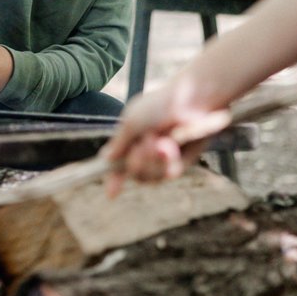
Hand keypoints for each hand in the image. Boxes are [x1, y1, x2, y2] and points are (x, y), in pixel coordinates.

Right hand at [100, 77, 221, 197]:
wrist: (191, 101)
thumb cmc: (160, 105)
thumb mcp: (132, 121)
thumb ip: (118, 142)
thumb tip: (106, 159)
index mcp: (131, 140)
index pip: (118, 165)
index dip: (114, 179)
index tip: (111, 194)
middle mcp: (146, 152)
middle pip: (135, 174)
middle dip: (137, 162)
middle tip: (144, 143)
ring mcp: (164, 159)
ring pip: (151, 178)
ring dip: (153, 161)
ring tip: (161, 142)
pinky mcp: (182, 161)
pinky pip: (168, 174)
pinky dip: (167, 162)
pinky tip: (170, 146)